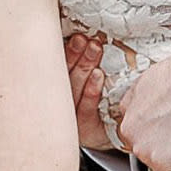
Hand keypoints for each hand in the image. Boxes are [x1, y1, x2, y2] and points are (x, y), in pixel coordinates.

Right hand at [64, 27, 118, 148]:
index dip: (68, 52)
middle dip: (76, 55)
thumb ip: (81, 64)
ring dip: (85, 67)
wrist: (113, 134)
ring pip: (75, 89)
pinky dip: (92, 91)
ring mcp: (71, 119)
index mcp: (58, 91)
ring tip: (94, 49)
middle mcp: (60, 105)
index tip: (78, 37)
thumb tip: (87, 36)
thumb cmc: (99, 105)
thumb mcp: (86, 82)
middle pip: (66, 77)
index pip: (58, 69)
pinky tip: (98, 75)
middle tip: (86, 40)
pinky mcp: (85, 130)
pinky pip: (86, 109)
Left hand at [119, 41, 170, 170]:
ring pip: (162, 167)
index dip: (148, 134)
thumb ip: (129, 106)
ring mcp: (162, 158)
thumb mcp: (143, 83)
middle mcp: (141, 146)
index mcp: (129, 127)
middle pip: (146, 155)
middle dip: (159, 146)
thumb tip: (125, 116)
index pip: (132, 140)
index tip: (161, 129)